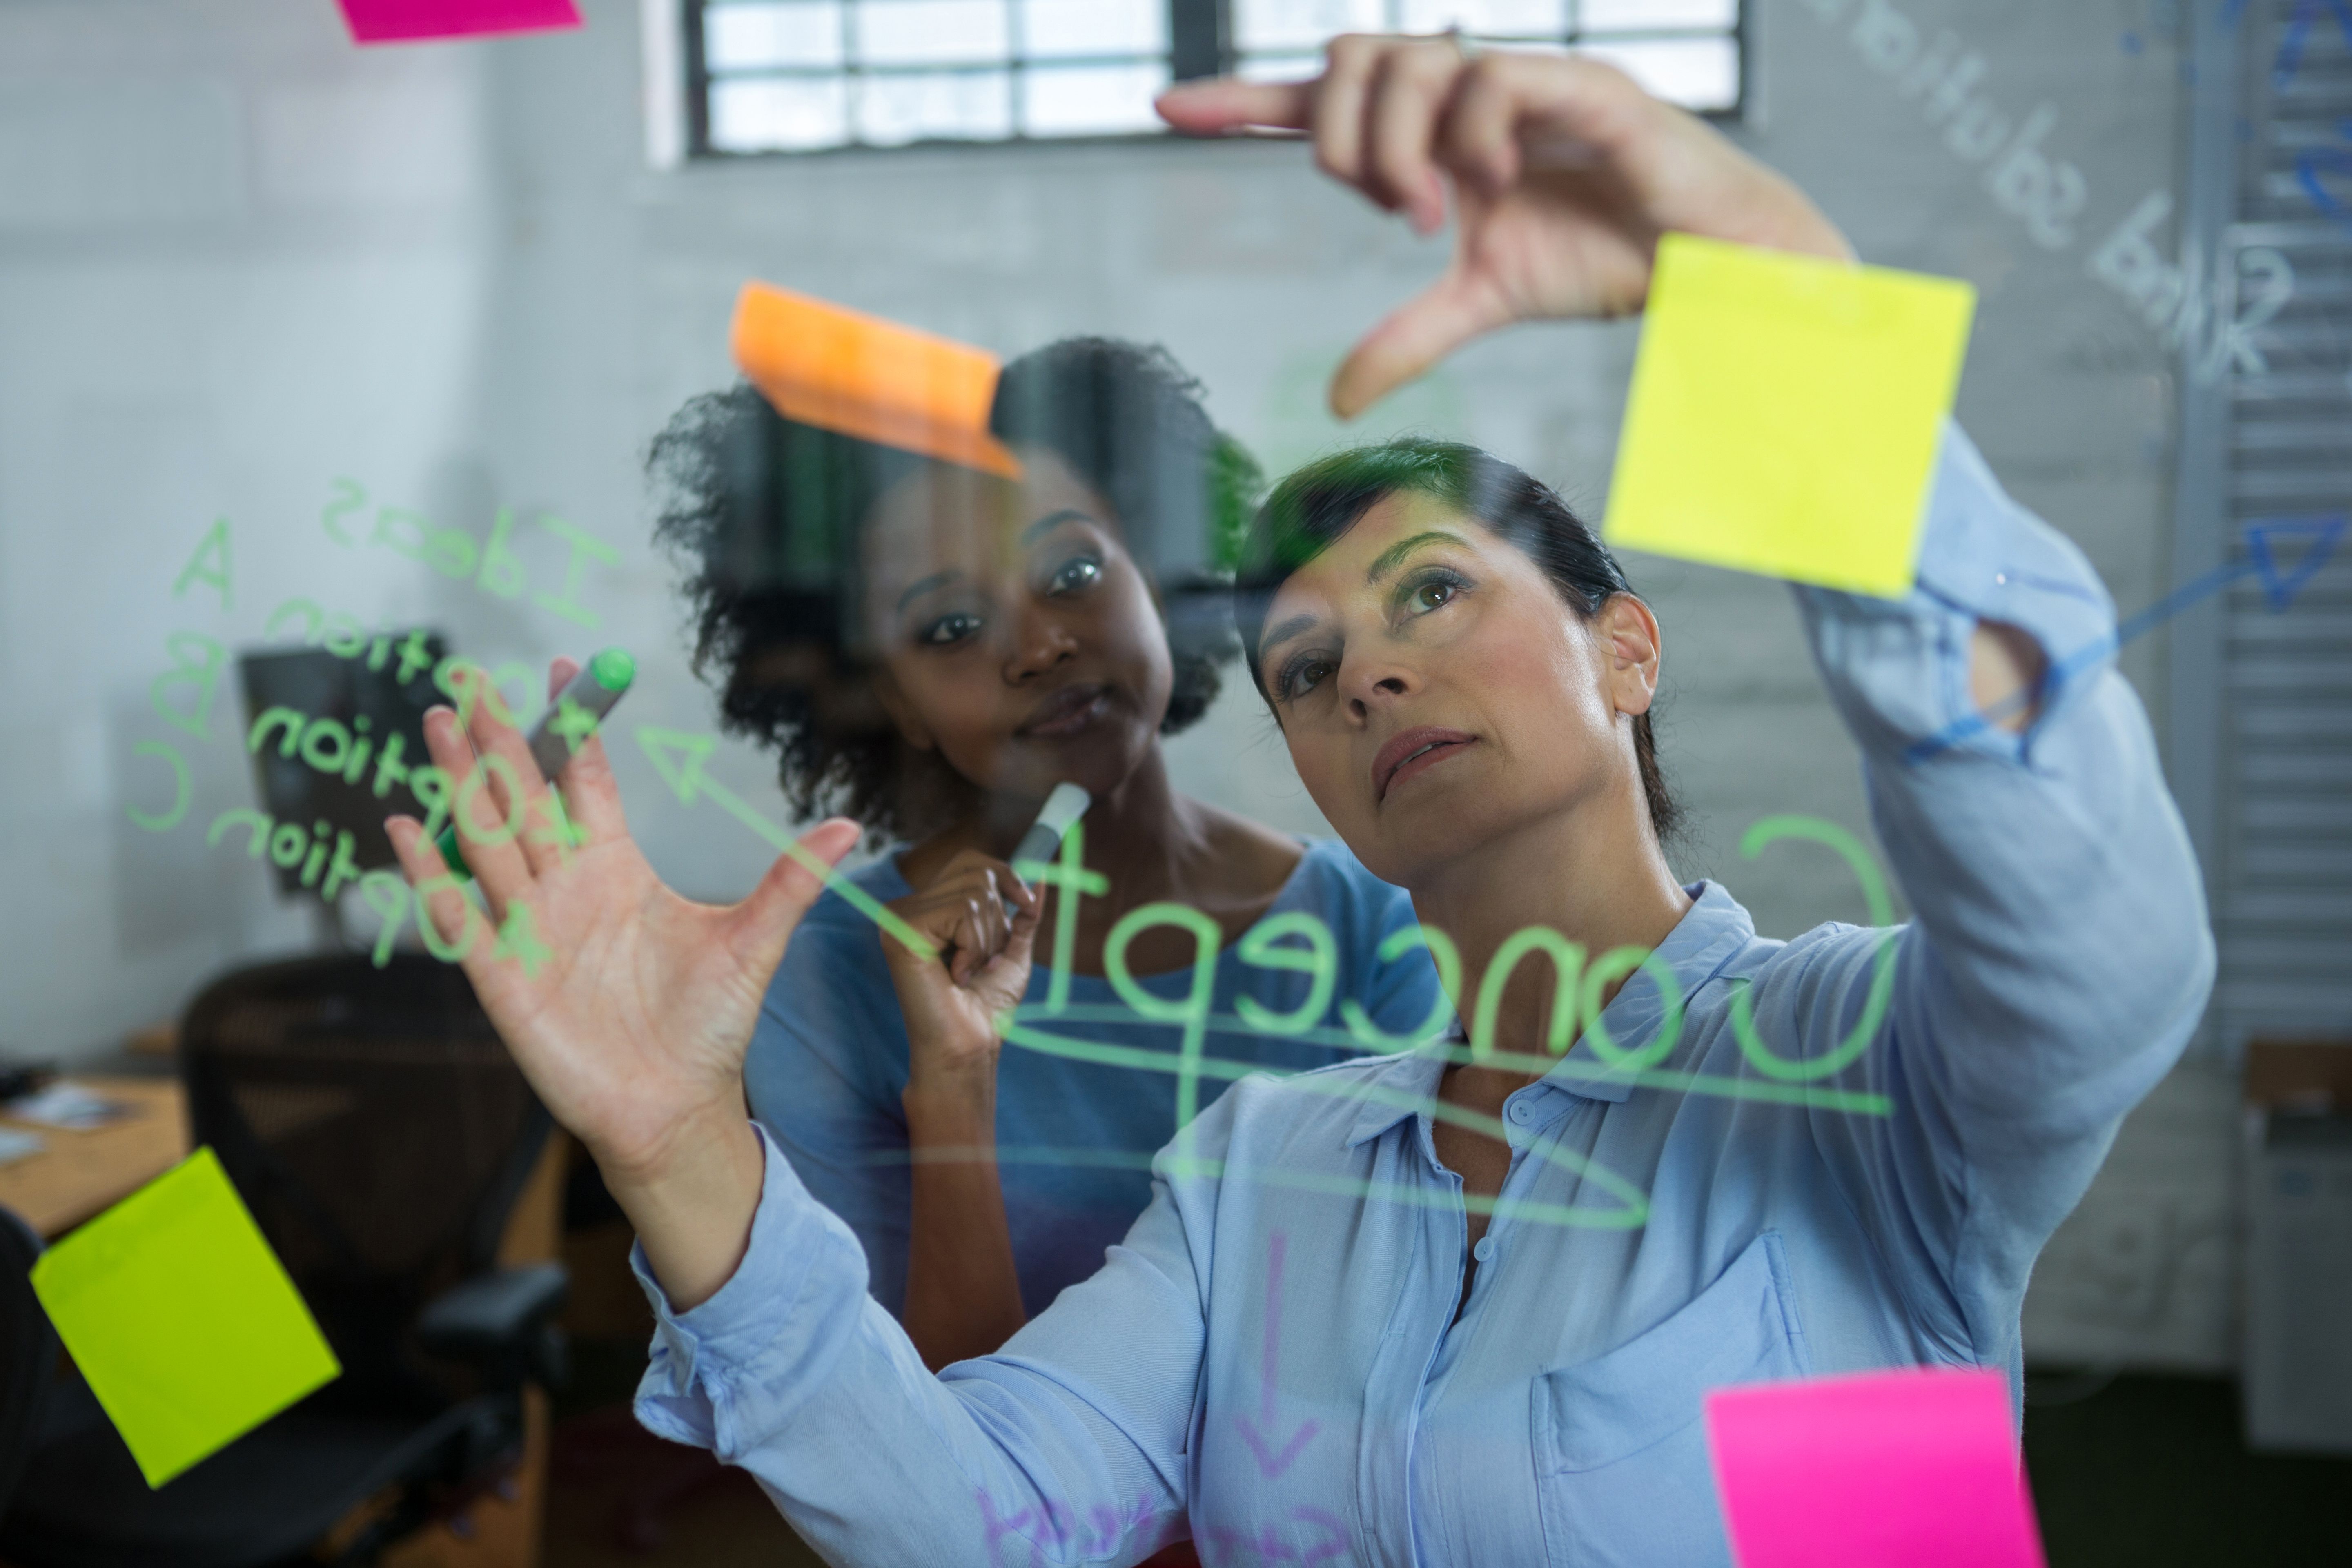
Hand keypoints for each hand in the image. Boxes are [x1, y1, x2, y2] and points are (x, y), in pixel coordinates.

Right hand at [385, 658, 859, 1307]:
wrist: (676, 1107)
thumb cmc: (709, 1028)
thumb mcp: (754, 943)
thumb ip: (791, 880)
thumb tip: (853, 826)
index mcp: (619, 870)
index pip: (588, 782)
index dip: (574, 730)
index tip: (561, 672)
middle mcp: (567, 890)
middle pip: (525, 798)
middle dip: (498, 740)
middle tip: (469, 677)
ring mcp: (530, 930)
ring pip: (487, 842)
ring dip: (461, 785)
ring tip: (438, 724)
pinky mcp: (503, 978)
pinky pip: (458, 919)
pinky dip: (431, 876)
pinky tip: (403, 829)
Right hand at [881, 850, 1040, 1099]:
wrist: (971, 1045)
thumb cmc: (987, 1006)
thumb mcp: (1012, 950)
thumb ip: (1023, 913)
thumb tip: (1043, 875)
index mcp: (931, 907)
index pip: (970, 861)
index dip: (1005, 874)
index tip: (1024, 902)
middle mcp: (909, 907)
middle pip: (977, 873)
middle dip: (999, 920)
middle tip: (986, 961)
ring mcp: (900, 916)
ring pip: (973, 895)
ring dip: (987, 941)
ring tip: (971, 972)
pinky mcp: (901, 929)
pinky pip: (961, 912)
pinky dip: (973, 948)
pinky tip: (957, 976)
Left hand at [1157, 35, 1852, 416]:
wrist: (1708, 259)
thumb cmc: (1603, 256)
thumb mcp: (1484, 302)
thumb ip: (1409, 338)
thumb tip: (1338, 397)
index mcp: (1436, 135)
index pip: (1323, 99)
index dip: (1244, 100)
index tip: (1168, 109)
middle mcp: (1468, 91)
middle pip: (1349, 60)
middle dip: (1342, 140)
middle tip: (1388, 214)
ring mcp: (1520, 78)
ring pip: (1410, 60)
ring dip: (1400, 147)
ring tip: (1436, 212)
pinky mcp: (1578, 81)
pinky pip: (1489, 79)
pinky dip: (1472, 139)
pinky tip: (1497, 185)